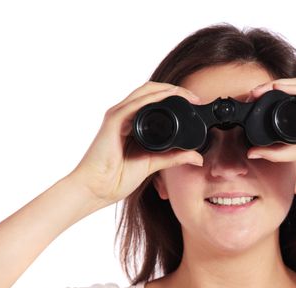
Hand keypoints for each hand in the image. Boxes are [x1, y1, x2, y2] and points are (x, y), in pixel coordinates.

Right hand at [68, 82, 202, 207]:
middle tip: (195, 98)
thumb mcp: (153, 164)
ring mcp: (118, 115)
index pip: (154, 100)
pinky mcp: (113, 120)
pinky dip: (153, 98)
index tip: (196, 103)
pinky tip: (168, 97)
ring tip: (188, 95)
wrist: (97, 188)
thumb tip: (198, 157)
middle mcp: (124, 115)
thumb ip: (174, 157)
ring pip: (145, 92)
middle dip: (175, 90)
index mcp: (132, 122)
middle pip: (151, 91)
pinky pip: (135, 103)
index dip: (175, 97)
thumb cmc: (118, 178)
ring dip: (168, 90)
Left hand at [247, 78, 295, 178]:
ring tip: (260, 90)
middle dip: (270, 91)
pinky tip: (280, 88)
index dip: (269, 102)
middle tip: (250, 95)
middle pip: (293, 90)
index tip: (250, 105)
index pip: (288, 101)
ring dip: (279, 87)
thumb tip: (252, 152)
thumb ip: (278, 151)